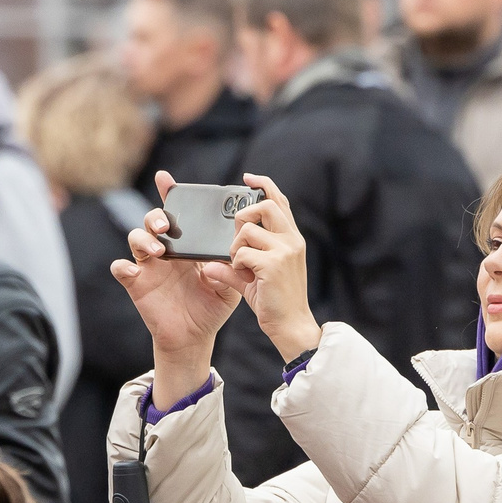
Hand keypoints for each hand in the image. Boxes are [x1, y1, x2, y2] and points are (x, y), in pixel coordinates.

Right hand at [112, 170, 243, 402]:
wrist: (195, 336)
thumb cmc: (212, 304)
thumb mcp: (229, 282)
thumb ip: (231, 264)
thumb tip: (229, 248)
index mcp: (188, 244)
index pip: (177, 214)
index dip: (169, 194)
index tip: (165, 179)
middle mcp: (166, 249)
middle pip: (152, 220)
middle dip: (156, 216)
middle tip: (166, 224)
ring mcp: (149, 266)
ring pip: (136, 239)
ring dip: (143, 239)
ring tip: (159, 250)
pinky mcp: (137, 284)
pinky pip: (122, 269)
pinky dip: (123, 267)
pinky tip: (132, 271)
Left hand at [208, 174, 320, 361]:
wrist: (291, 326)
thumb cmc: (275, 302)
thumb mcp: (257, 276)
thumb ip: (237, 263)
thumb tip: (210, 263)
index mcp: (292, 238)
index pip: (279, 201)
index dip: (264, 184)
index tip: (248, 176)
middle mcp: (292, 240)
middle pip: (263, 205)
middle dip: (242, 217)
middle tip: (236, 239)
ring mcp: (285, 250)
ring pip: (247, 230)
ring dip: (236, 248)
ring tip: (242, 266)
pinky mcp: (274, 264)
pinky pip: (241, 253)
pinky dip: (236, 265)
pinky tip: (245, 277)